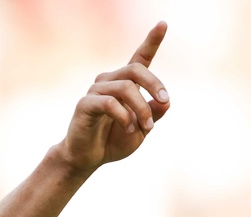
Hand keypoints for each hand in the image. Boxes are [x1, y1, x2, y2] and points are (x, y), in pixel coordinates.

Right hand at [58, 21, 169, 174]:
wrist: (87, 158)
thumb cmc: (113, 141)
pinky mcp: (85, 104)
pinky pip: (109, 103)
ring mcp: (96, 90)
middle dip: (155, 85)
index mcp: (125, 83)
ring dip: (141, 108)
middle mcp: (110, 81)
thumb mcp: (141, 130)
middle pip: (136, 69)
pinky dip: (124, 116)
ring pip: (126, 88)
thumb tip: (165, 102)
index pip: (140, 57)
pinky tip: (128, 128)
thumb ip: (153, 115)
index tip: (163, 23)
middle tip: (164, 102)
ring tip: (145, 127)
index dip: (152, 40)